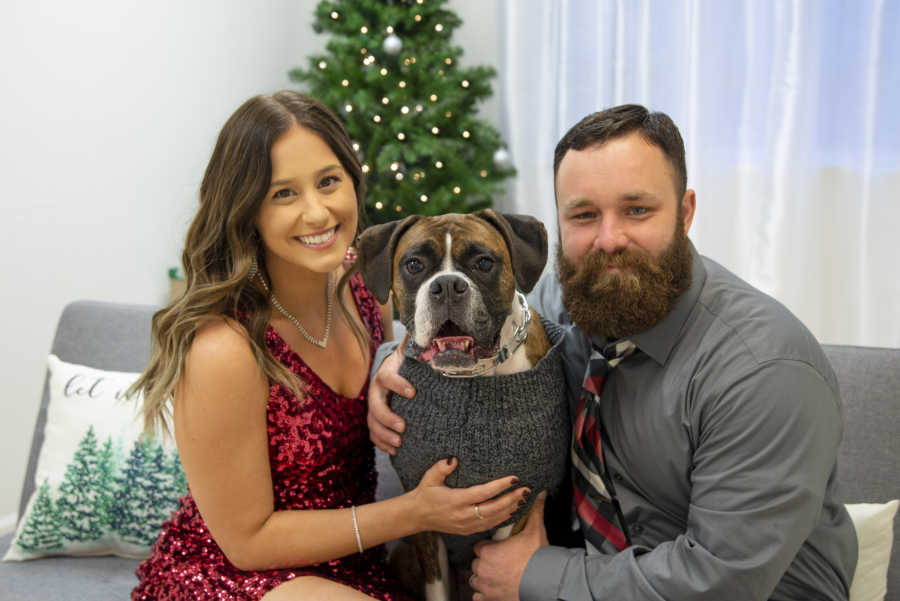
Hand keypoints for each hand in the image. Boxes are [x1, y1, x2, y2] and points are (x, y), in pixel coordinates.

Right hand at [367, 339, 412, 453]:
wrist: (392, 370)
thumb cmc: (406, 363)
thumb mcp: (410, 351)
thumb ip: (417, 341)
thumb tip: (427, 329)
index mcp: (385, 374)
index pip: (388, 378)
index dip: (398, 384)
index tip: (413, 392)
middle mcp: (376, 391)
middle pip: (375, 406)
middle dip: (387, 418)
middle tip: (403, 427)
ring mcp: (373, 407)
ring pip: (372, 423)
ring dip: (384, 435)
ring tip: (399, 444)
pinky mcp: (375, 419)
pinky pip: (373, 434)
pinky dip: (381, 443)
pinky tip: (394, 452)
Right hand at [410, 458, 529, 535]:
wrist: (417, 516)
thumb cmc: (425, 494)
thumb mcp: (429, 478)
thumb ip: (441, 468)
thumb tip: (454, 459)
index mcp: (456, 501)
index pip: (483, 493)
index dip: (500, 486)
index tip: (513, 479)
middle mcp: (463, 515)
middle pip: (493, 508)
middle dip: (511, 499)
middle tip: (526, 490)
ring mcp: (466, 525)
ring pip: (493, 519)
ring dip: (510, 509)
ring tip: (522, 499)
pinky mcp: (467, 530)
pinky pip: (488, 526)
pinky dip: (502, 519)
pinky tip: (511, 511)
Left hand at [470, 491, 548, 600]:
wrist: (545, 581)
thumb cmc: (537, 556)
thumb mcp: (535, 530)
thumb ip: (534, 510)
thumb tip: (539, 492)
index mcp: (488, 551)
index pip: (479, 547)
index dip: (487, 547)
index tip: (496, 548)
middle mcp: (483, 569)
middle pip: (476, 564)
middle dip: (485, 563)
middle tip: (498, 562)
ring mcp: (485, 586)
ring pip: (475, 580)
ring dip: (483, 578)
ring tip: (495, 576)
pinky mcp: (490, 599)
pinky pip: (478, 597)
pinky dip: (483, 594)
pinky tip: (493, 589)